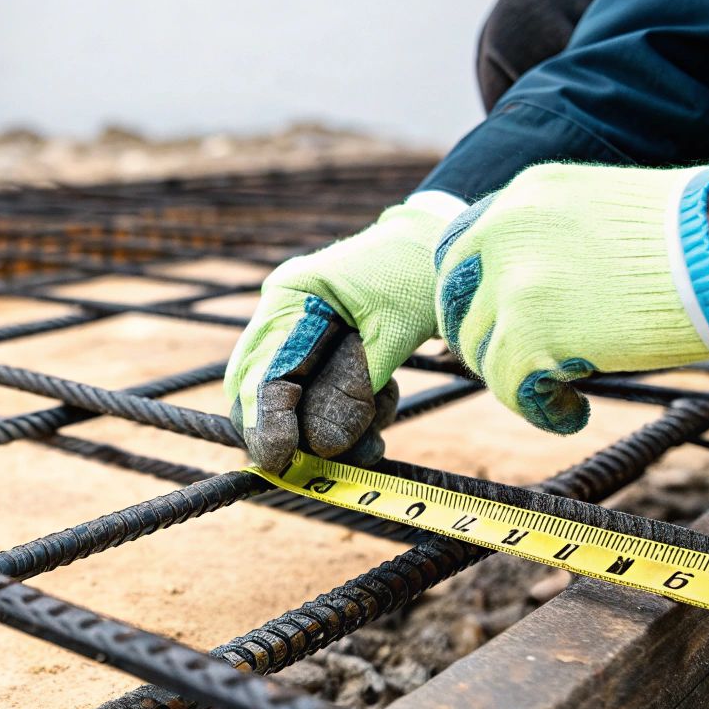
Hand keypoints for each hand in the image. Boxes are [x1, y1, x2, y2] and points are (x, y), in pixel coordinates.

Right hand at [224, 197, 459, 471]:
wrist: (449, 246)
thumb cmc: (420, 274)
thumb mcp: (392, 333)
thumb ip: (354, 388)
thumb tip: (320, 446)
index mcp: (290, 297)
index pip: (260, 372)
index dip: (265, 422)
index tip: (282, 462)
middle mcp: (284, 315)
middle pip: (259, 391)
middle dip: (293, 432)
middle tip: (330, 463)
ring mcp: (299, 332)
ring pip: (290, 401)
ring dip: (330, 426)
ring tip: (379, 423)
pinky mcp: (322, 348)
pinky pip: (317, 395)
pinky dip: (348, 414)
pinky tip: (382, 405)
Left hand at [432, 163, 708, 433]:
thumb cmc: (697, 232)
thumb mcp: (604, 207)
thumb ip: (555, 235)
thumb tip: (548, 278)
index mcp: (522, 198)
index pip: (460, 250)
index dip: (470, 293)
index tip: (490, 318)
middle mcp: (504, 234)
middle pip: (457, 302)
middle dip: (482, 338)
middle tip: (517, 363)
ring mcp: (513, 284)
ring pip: (480, 349)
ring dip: (513, 377)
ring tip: (560, 392)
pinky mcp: (532, 333)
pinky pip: (509, 387)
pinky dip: (539, 409)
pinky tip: (572, 413)